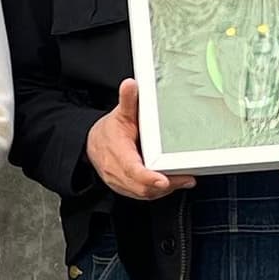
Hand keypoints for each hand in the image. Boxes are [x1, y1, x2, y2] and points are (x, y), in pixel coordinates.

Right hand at [90, 80, 195, 201]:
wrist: (92, 145)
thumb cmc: (108, 132)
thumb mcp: (119, 114)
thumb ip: (127, 101)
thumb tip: (130, 84)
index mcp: (117, 153)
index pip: (132, 169)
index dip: (148, 177)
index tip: (163, 179)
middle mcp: (117, 172)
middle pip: (142, 186)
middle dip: (166, 185)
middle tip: (186, 178)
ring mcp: (121, 183)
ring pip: (145, 193)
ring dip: (165, 189)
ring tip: (184, 180)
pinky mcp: (127, 188)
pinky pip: (144, 194)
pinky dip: (159, 191)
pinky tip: (174, 183)